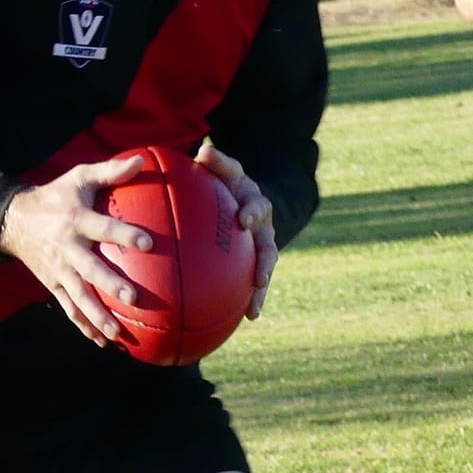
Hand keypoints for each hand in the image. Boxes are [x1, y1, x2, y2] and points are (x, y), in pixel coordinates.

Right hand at [0, 153, 154, 345]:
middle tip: (134, 298)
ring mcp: (59, 270)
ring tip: (117, 333)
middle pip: (90, 270)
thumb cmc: (57, 196)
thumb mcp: (79, 176)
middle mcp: (67, 248)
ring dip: (97, 316)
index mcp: (76, 220)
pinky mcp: (53, 285)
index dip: (124, 235)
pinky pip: (69, 308)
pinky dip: (84, 325)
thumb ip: (111, 171)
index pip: (104, 228)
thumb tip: (142, 160)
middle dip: (111, 285)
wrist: (15, 220)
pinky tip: (102, 341)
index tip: (148, 243)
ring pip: (79, 296)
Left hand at [195, 139, 277, 319]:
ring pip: (264, 271)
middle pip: (269, 247)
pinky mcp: (254, 265)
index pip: (258, 206)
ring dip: (259, 292)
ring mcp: (261, 248)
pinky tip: (240, 320)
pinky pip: (251, 285)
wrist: (242, 199)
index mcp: (256, 203)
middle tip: (259, 278)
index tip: (243, 221)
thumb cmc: (226, 183)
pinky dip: (247, 301)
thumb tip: (204, 152)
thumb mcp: (224, 171)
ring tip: (252, 311)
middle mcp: (264, 228)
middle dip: (265, 263)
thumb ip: (217, 163)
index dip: (252, 213)